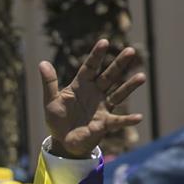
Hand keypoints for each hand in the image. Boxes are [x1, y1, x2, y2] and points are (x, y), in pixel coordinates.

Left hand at [40, 39, 145, 157]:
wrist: (63, 141)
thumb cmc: (58, 119)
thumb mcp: (50, 101)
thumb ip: (49, 83)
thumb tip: (42, 63)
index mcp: (81, 86)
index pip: (90, 67)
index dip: (96, 55)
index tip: (104, 41)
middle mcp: (95, 93)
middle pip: (109, 76)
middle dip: (119, 64)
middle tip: (130, 51)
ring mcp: (102, 107)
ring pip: (118, 94)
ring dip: (129, 86)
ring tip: (142, 77)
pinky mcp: (104, 123)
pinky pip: (118, 121)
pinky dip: (127, 120)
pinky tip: (138, 117)